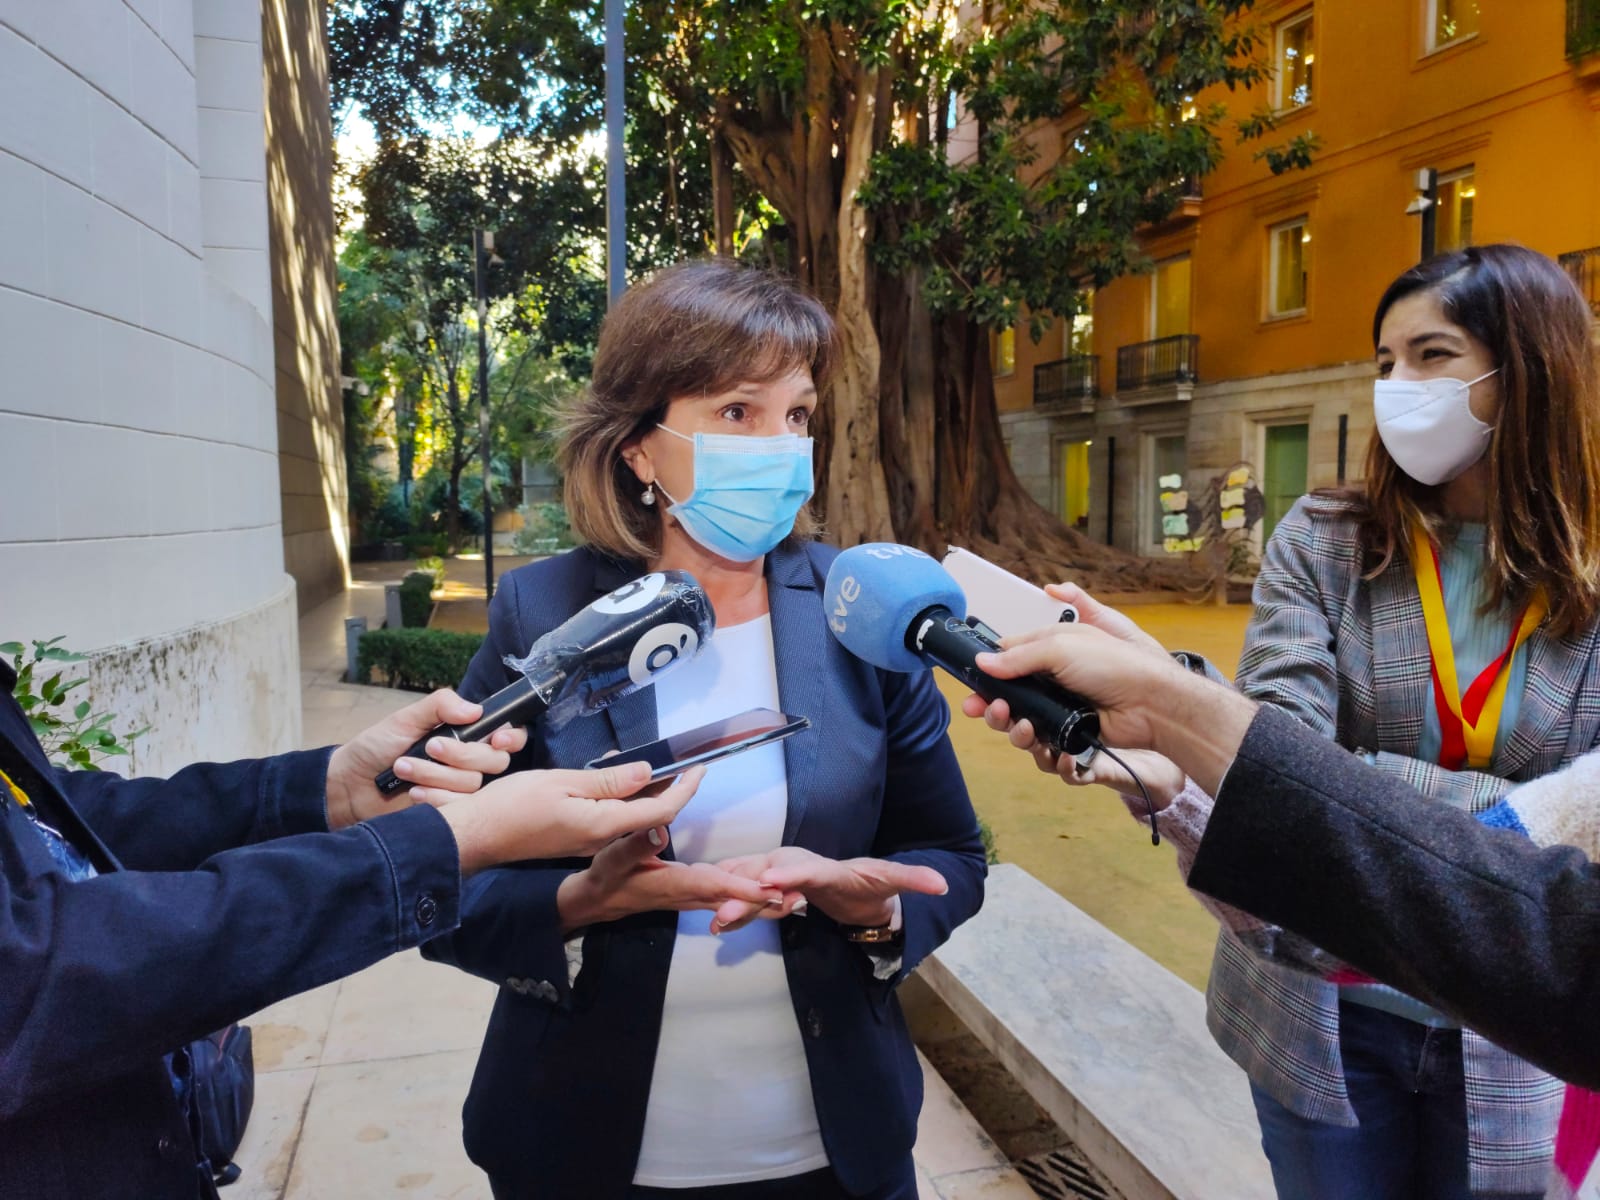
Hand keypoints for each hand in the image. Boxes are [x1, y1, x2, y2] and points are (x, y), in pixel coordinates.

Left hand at [326, 689, 530, 828]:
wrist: (348, 786)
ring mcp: (459, 791)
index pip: (507, 736)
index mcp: (464, 736)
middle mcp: (468, 763)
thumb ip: (440, 706)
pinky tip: (413, 793)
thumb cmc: (375, 748)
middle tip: (430, 747)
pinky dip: (435, 797)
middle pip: (495, 760)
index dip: (512, 737)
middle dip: (462, 753)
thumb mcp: (405, 719)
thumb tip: (475, 710)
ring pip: (472, 783)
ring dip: (436, 774)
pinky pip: (459, 807)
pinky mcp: (448, 813)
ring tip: (403, 768)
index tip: (498, 738)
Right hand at [443, 763, 705, 874]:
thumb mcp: (562, 783)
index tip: (699, 769)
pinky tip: (624, 782)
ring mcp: (590, 843)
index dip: (684, 790)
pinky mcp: (578, 840)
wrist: (477, 836)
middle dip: (673, 792)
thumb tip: (647, 773)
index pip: (659, 812)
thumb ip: (608, 781)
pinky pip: (615, 822)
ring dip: (650, 796)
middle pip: (651, 819)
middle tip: (685, 766)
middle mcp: (602, 840)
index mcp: (602, 826)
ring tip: (659, 769)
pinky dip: (627, 802)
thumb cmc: (512, 806)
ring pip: (634, 820)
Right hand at [555, 819, 781, 932]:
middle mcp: (687, 895)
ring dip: (761, 903)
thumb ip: (636, 846)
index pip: (713, 885)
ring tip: (794, 900)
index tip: (770, 890)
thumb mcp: (612, 859)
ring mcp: (691, 898)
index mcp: (673, 883)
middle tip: (799, 900)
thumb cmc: (604, 878)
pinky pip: (725, 899)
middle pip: (732, 900)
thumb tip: (660, 832)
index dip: (742, 887)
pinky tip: (765, 896)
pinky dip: (746, 898)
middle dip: (765, 901)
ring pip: (732, 902)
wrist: (596, 902)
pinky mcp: (691, 896)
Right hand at [708, 846, 946, 932]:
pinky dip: (734, 907)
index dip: (790, 876)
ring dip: (734, 901)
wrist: (857, 885)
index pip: (808, 870)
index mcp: (827, 866)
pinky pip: (748, 897)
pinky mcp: (772, 890)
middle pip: (769, 877)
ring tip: (717, 920)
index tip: (771, 882)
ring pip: (752, 886)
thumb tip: (944, 884)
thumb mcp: (894, 881)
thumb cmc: (873, 883)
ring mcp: (781, 876)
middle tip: (726, 910)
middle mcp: (798, 865)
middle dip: (748, 891)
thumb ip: (914, 880)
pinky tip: (718, 923)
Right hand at [962, 585, 1254, 797]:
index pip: (1007, 659)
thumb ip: (1019, 656)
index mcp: (1049, 651)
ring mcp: (1060, 709)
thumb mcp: (1061, 647)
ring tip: (1018, 725)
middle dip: (991, 705)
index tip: (971, 683)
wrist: (1148, 702)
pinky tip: (1039, 741)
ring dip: (1010, 726)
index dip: (987, 672)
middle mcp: (1052, 681)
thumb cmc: (1112, 665)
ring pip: (1019, 723)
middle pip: (1008, 696)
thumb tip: (982, 662)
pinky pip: (1041, 745)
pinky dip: (1036, 745)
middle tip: (981, 710)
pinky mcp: (1069, 735)